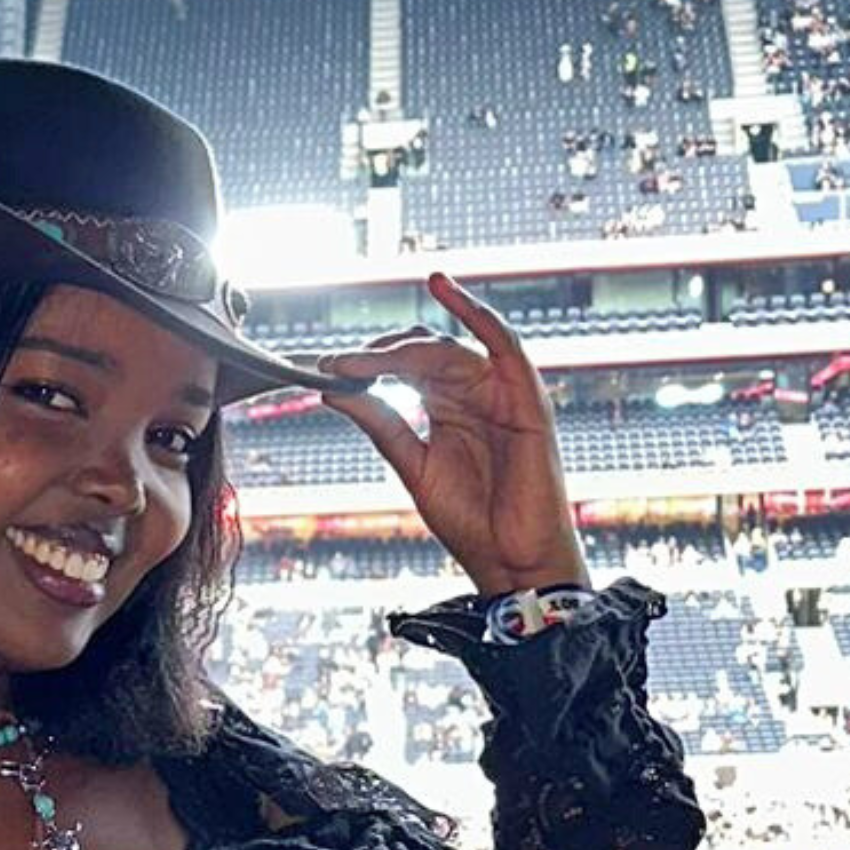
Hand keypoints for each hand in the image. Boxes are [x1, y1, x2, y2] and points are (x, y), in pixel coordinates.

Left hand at [313, 272, 587, 597]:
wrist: (511, 560)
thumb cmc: (472, 522)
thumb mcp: (414, 468)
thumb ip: (382, 426)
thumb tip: (335, 390)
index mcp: (447, 409)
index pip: (404, 369)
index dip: (365, 365)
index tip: (325, 369)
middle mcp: (472, 393)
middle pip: (422, 353)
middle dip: (376, 355)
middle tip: (336, 363)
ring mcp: (499, 392)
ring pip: (448, 349)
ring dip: (404, 347)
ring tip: (363, 356)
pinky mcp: (524, 397)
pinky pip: (502, 342)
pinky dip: (475, 312)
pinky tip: (441, 288)